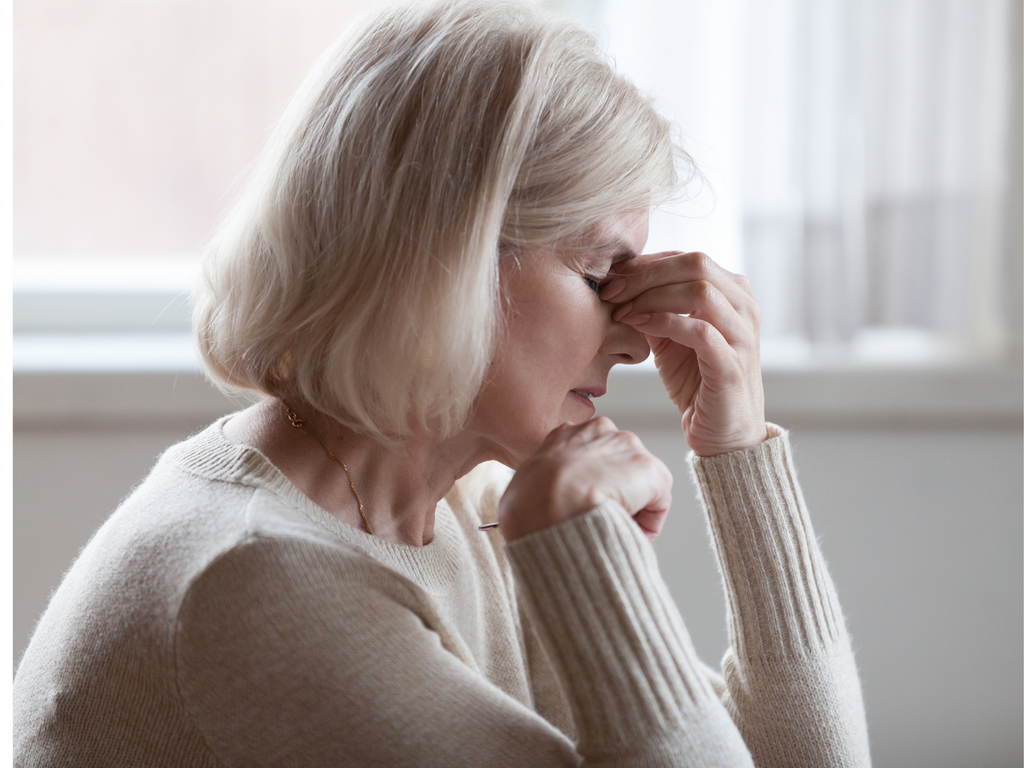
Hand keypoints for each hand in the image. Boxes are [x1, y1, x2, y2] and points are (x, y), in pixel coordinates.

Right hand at [498, 417, 672, 541]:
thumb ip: (543, 489)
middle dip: (616, 495)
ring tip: (614, 530)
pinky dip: (649, 522)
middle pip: (618, 467)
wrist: (546, 506)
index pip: (589, 458)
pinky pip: (658, 502)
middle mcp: (599, 431)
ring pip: (640, 483)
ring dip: (632, 507)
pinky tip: (629, 532)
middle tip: (603, 522)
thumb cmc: (527, 505)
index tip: (586, 510)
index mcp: (565, 434)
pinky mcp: (649, 469)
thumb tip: (546, 509)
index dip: (591, 488)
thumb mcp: (524, 488)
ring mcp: (626, 447)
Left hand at [600, 251, 765, 456]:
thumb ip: (654, 309)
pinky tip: (637, 326)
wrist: (723, 434)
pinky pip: (699, 331)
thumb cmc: (697, 383)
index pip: (688, 259)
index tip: (612, 278)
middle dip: (646, 274)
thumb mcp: (670, 339)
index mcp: (733, 293)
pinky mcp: (732, 365)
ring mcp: (743, 335)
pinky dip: (663, 323)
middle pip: (696, 264)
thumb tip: (620, 284)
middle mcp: (744, 308)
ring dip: (652, 296)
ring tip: (622, 311)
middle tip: (612, 290)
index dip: (647, 263)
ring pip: (700, 291)